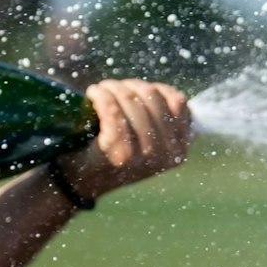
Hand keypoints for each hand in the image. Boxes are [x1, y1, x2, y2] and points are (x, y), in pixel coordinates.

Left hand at [55, 79, 191, 200]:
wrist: (87, 180)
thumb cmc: (118, 154)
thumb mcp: (151, 142)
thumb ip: (164, 121)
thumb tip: (172, 95)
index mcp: (179, 149)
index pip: (177, 102)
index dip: (155, 88)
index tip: (135, 90)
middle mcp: (167, 153)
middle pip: (151, 97)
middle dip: (128, 86)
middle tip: (110, 88)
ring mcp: (145, 155)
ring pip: (131, 99)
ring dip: (113, 88)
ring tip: (101, 91)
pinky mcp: (120, 153)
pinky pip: (113, 112)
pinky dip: (102, 98)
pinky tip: (94, 94)